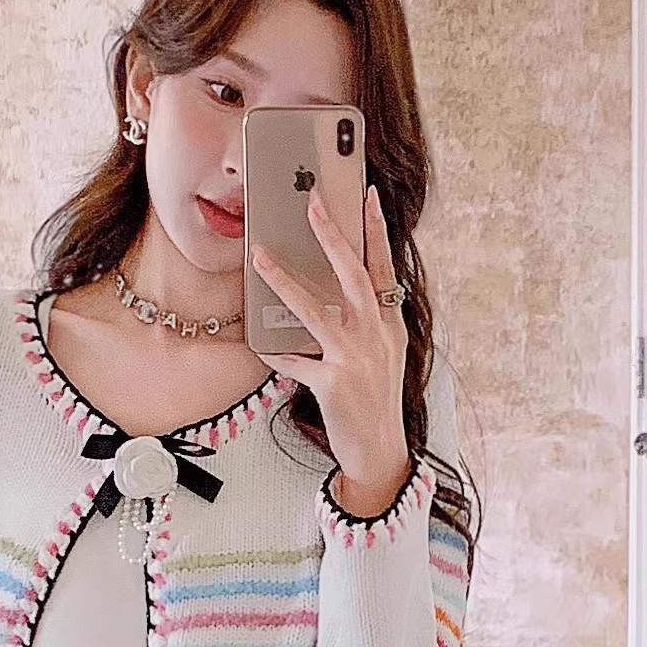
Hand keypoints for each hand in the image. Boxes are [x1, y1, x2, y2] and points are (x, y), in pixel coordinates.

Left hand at [251, 183, 411, 516]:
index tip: (367, 195)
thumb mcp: (382, 355)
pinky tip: (258, 345)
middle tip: (311, 201)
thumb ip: (366, 322)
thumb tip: (337, 292)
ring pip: (317, 310)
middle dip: (332, 234)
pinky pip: (296, 362)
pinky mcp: (333, 384)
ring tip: (260, 256)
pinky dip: (276, 354)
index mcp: (388, 325)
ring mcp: (355, 359)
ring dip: (285, 280)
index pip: (383, 267)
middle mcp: (375, 336)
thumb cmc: (376, 401)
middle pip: (353, 274)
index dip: (376, 230)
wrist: (380, 451)